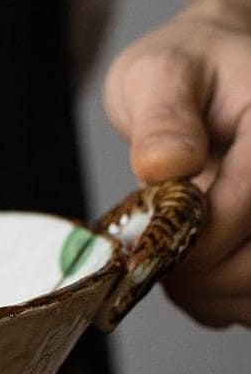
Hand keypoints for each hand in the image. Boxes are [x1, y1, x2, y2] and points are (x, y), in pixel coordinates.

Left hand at [104, 0, 250, 327]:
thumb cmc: (186, 70)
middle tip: (154, 264)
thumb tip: (165, 163)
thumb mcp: (159, 72)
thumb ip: (163, 116)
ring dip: (213, 296)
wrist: (211, 79)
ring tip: (171, 267)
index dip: (198, 240)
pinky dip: (224, 303)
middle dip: (205, 276)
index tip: (150, 249)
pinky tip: (194, 277)